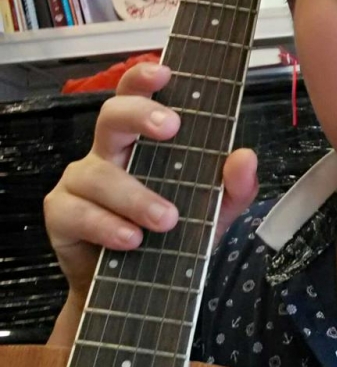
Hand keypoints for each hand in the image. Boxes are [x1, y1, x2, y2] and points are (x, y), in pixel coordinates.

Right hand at [44, 61, 258, 305]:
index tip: (165, 72)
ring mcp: (81, 181)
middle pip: (111, 116)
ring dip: (135, 196)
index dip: (145, 78)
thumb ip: (233, 188)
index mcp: (141, 142)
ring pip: (99, 174)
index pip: (138, 97)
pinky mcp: (62, 215)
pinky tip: (130, 239)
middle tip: (171, 127)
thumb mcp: (212, 214)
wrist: (137, 294)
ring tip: (165, 220)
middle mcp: (108, 153)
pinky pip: (78, 212)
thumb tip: (245, 157)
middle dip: (139, 115)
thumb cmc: (172, 239)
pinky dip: (107, 225)